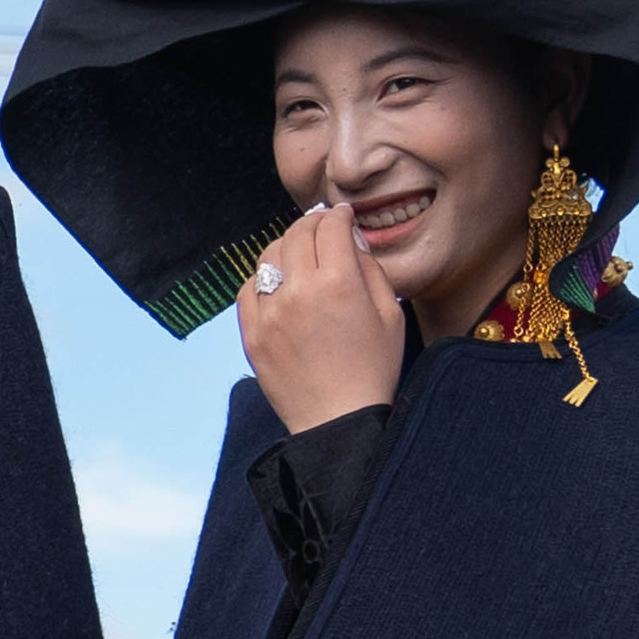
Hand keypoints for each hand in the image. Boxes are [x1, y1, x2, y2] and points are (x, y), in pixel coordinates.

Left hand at [235, 201, 406, 436]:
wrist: (338, 422)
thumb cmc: (372, 370)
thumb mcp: (390, 315)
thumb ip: (370, 269)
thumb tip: (350, 239)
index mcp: (339, 284)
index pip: (331, 227)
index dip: (340, 217)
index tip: (343, 218)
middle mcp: (299, 292)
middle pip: (297, 233)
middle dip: (313, 224)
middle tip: (323, 228)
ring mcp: (270, 313)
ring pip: (269, 255)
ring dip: (286, 246)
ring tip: (300, 253)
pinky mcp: (252, 334)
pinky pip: (248, 288)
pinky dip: (263, 278)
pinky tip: (279, 284)